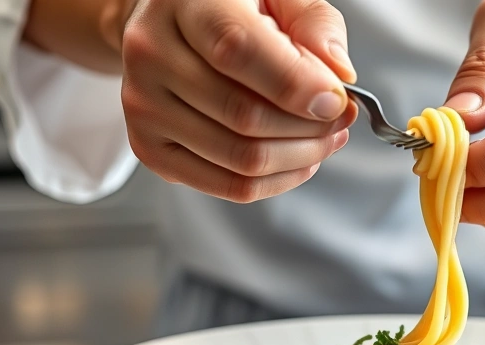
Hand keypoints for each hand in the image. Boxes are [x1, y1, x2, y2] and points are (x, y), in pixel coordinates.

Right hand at [107, 0, 357, 201]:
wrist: (172, 25)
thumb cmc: (233, 8)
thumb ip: (313, 24)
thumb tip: (337, 75)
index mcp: (184, 2)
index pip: (237, 50)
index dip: (296, 84)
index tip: (337, 99)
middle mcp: (152, 54)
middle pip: (244, 116)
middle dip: (310, 127)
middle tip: (340, 118)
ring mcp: (144, 107)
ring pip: (241, 159)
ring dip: (300, 156)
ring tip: (326, 137)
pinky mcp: (150, 149)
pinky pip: (229, 186)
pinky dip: (277, 180)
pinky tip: (298, 158)